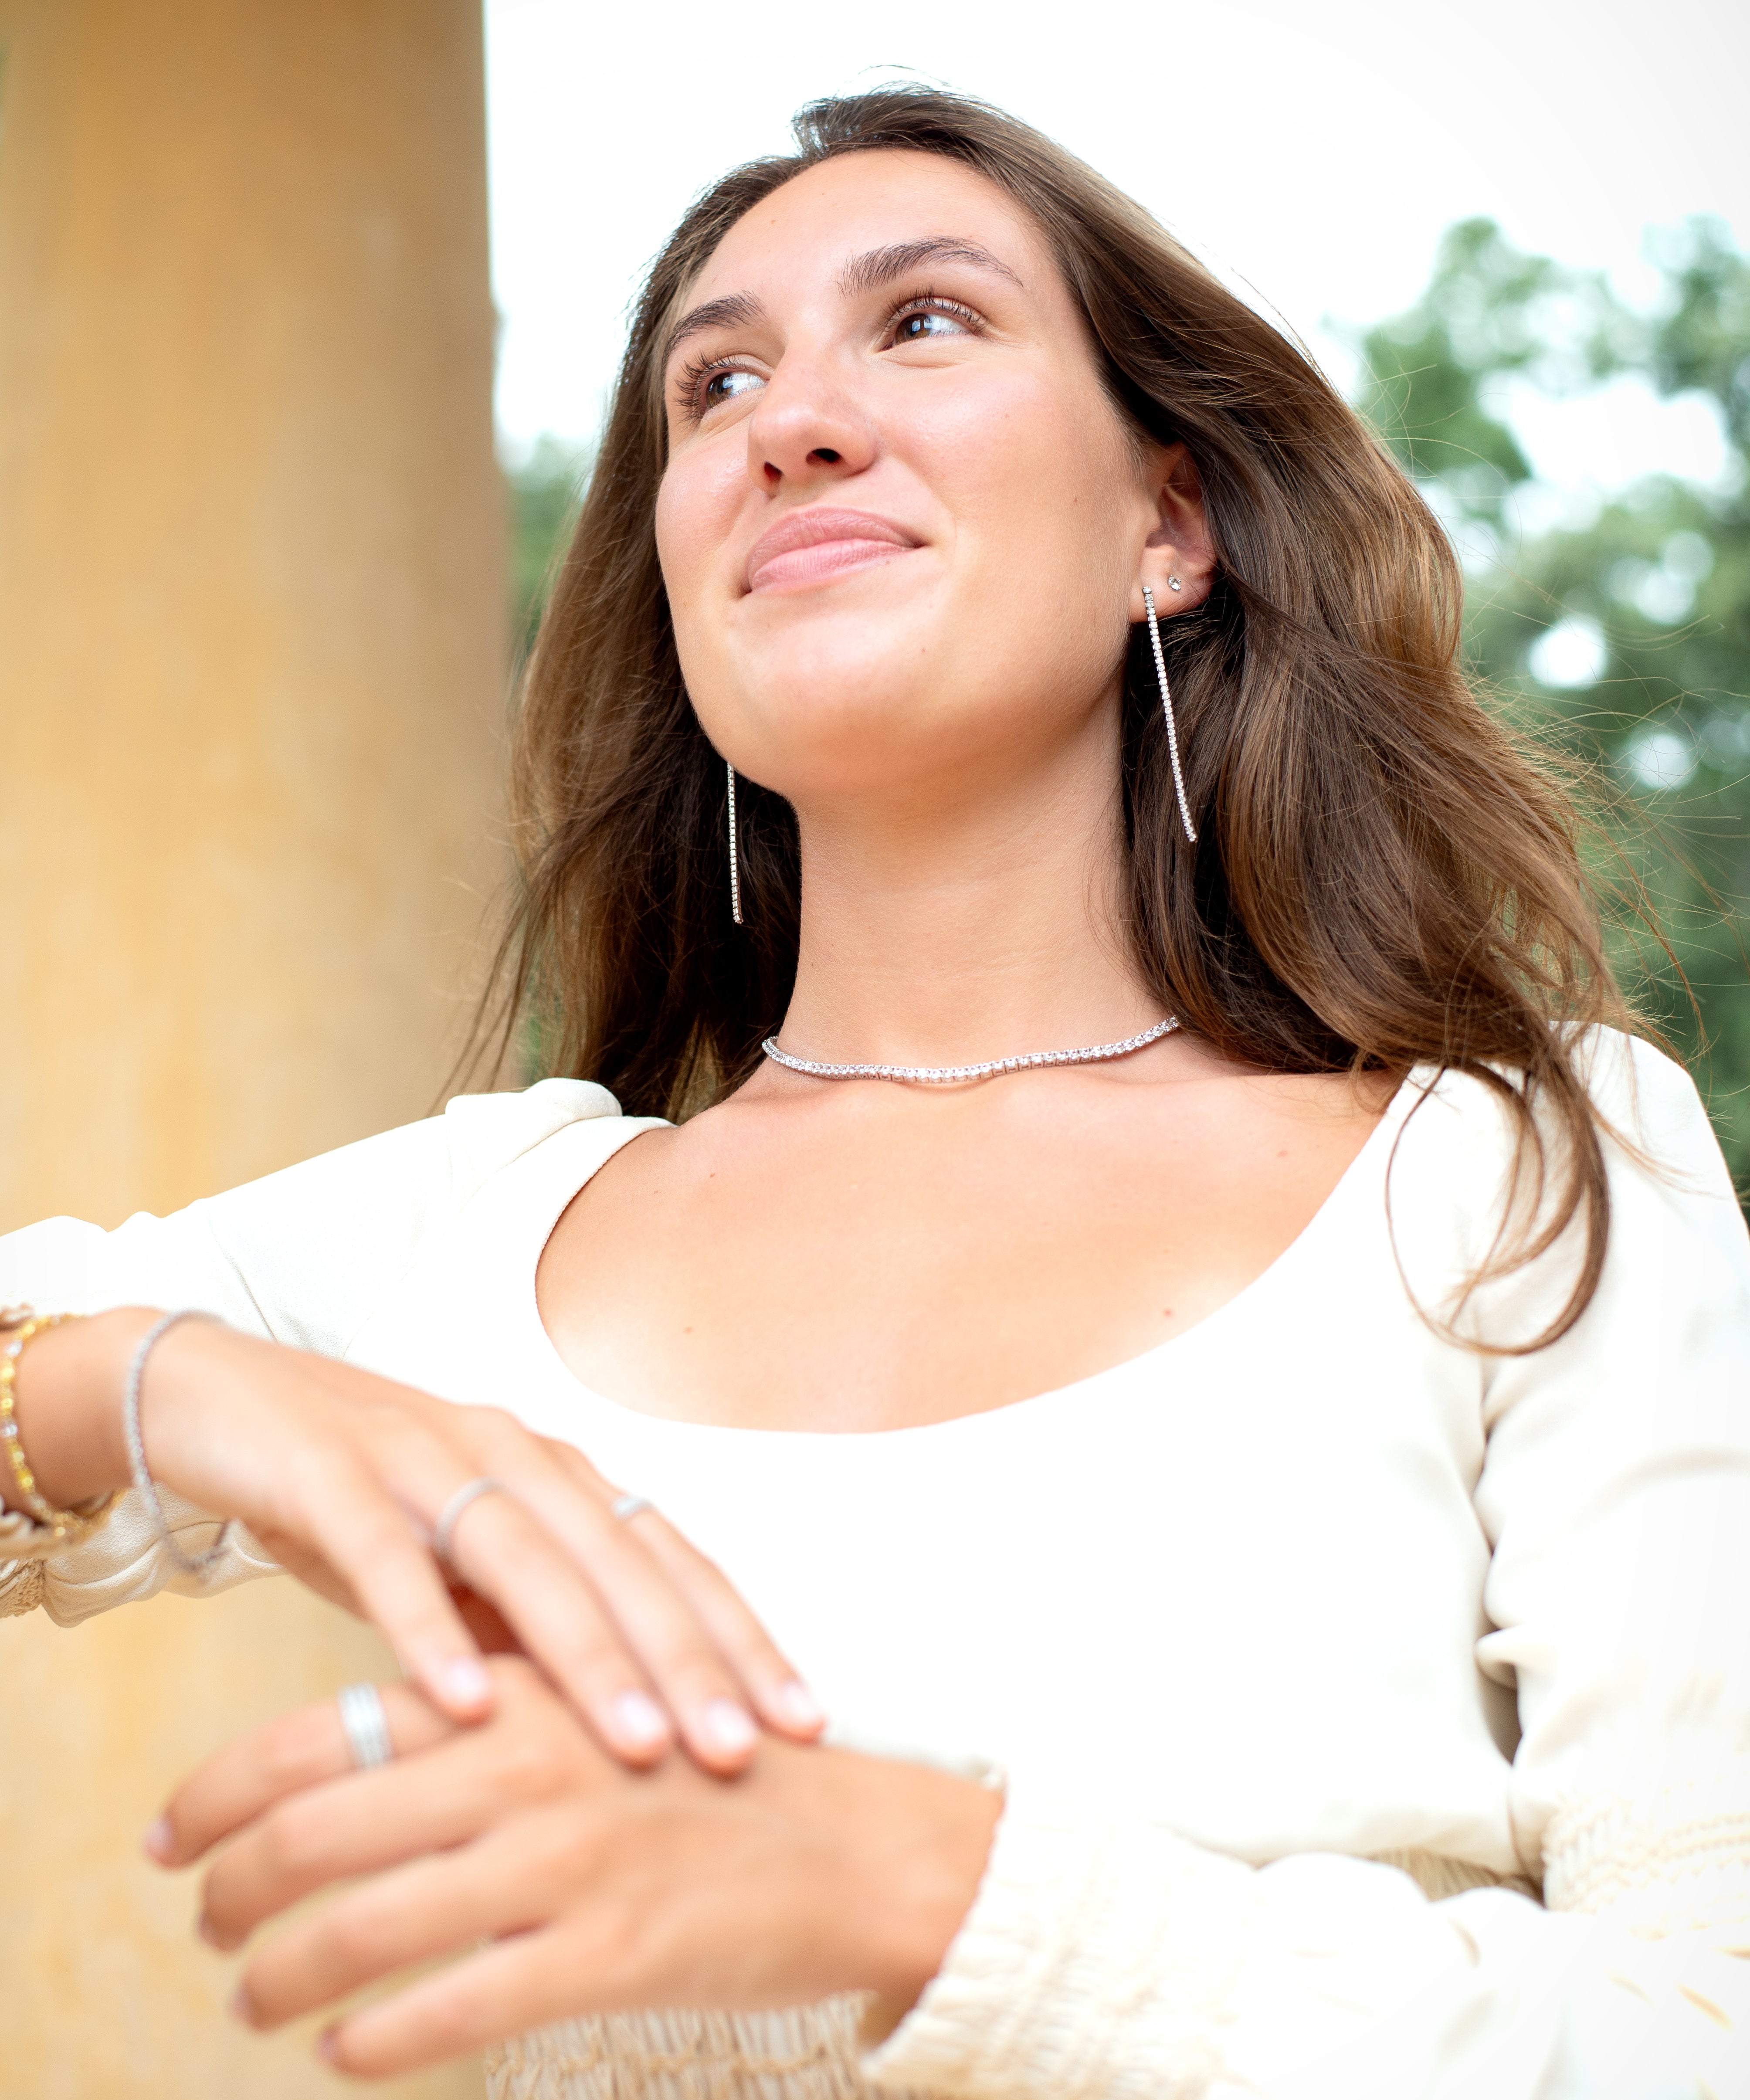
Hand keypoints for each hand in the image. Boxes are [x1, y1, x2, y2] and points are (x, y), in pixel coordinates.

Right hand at [18, 1309, 821, 1765]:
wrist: (215, 1398)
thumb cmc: (358, 1501)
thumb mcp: (457, 1569)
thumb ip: (527, 1630)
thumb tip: (609, 1727)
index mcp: (555, 1471)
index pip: (670, 1559)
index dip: (739, 1639)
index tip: (804, 1721)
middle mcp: (510, 1452)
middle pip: (621, 1561)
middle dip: (690, 1660)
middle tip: (747, 1751)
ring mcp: (422, 1455)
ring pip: (527, 1557)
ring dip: (586, 1653)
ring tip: (640, 1743)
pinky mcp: (329, 1470)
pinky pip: (385, 1555)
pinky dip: (424, 1624)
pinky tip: (462, 1700)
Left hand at [157, 1657, 1001, 2078]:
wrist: (850, 1848)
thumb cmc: (708, 1771)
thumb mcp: (598, 1699)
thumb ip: (487, 1697)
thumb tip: (357, 1723)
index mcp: (519, 1694)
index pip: (317, 1734)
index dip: (216, 1792)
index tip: (167, 1837)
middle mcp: (529, 1766)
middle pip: (314, 1830)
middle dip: (228, 1887)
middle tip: (202, 1922)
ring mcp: (566, 1863)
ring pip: (362, 1929)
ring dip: (279, 1977)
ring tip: (251, 1999)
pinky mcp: (603, 1957)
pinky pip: (446, 2012)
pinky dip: (371, 2042)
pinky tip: (346, 2051)